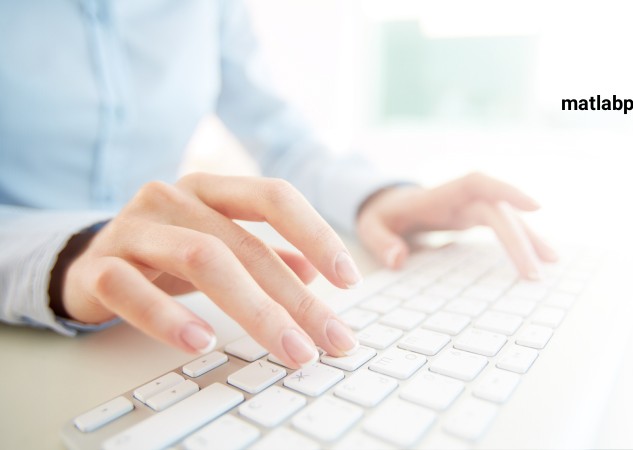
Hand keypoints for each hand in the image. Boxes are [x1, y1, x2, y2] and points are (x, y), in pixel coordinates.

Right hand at [60, 173, 360, 366]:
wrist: (84, 262)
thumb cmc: (165, 253)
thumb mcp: (219, 246)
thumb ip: (265, 254)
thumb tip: (316, 273)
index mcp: (210, 190)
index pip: (274, 197)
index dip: (317, 233)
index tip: (350, 279)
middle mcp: (172, 198)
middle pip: (245, 244)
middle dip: (296, 298)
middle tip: (329, 338)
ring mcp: (133, 228)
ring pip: (201, 259)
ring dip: (253, 309)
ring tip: (287, 348)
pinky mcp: (98, 266)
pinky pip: (132, 289)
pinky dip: (168, 318)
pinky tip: (202, 342)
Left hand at [356, 172, 557, 277]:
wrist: (387, 204)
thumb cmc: (382, 214)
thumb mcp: (370, 226)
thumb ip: (380, 241)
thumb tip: (398, 259)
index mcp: (441, 194)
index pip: (479, 184)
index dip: (507, 191)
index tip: (536, 207)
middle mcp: (462, 198)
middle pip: (499, 211)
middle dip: (520, 239)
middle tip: (535, 273)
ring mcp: (472, 207)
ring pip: (509, 218)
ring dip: (531, 238)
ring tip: (553, 262)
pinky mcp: (476, 218)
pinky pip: (505, 226)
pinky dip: (522, 241)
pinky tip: (540, 258)